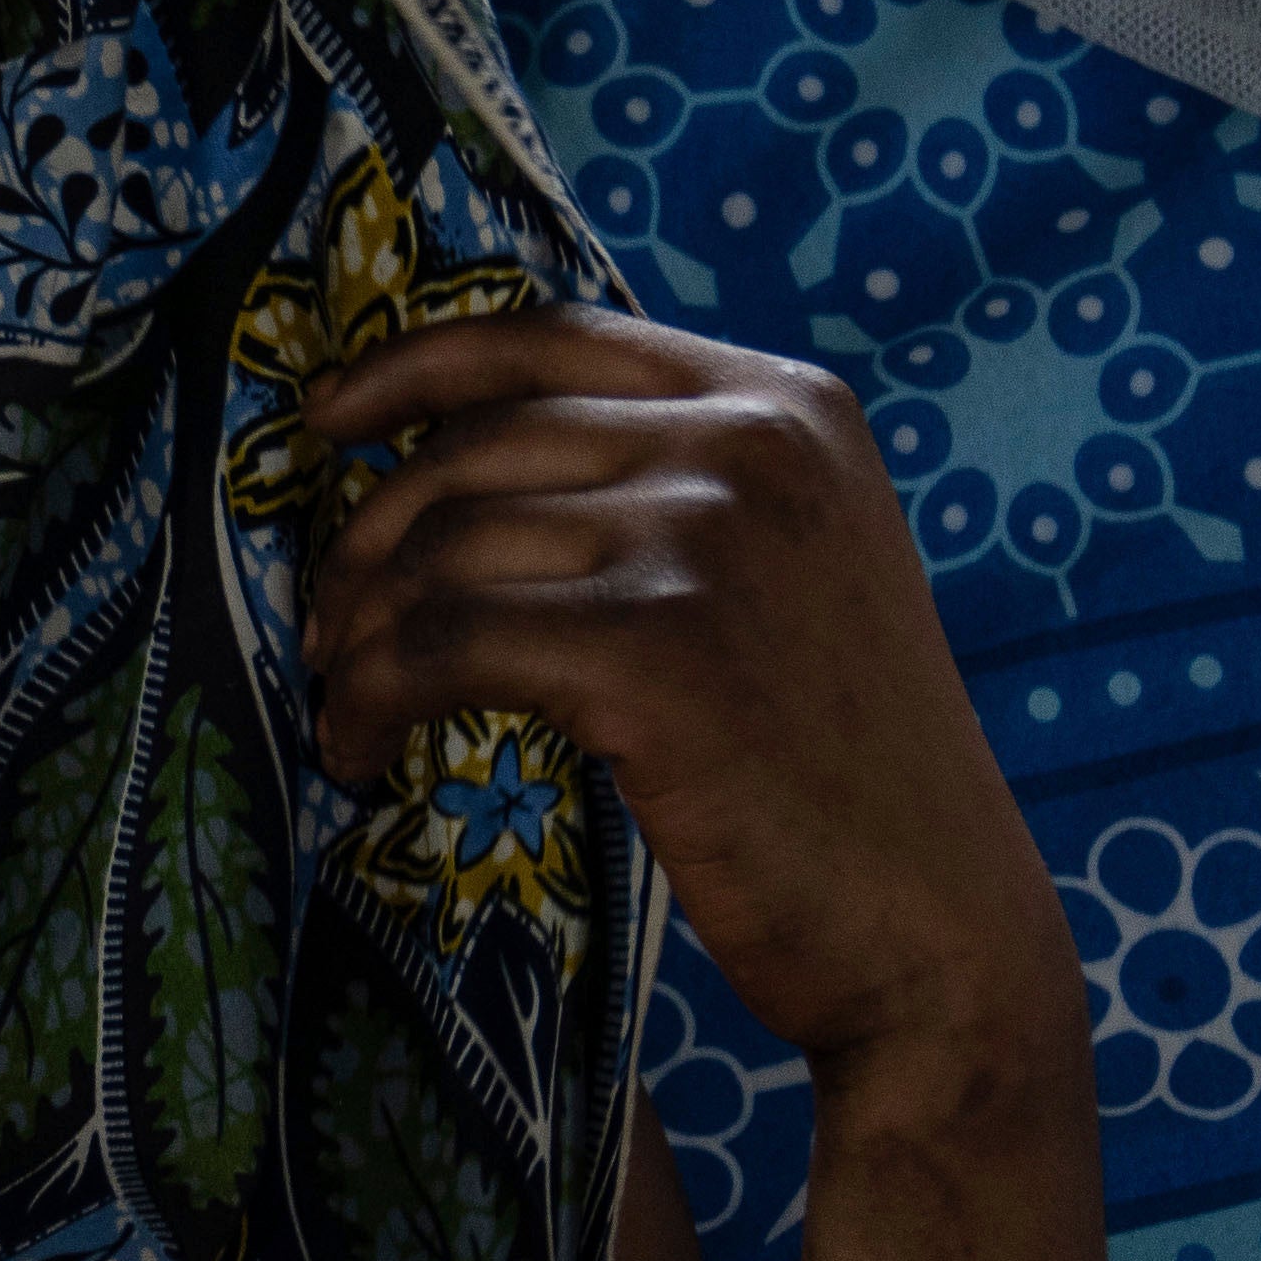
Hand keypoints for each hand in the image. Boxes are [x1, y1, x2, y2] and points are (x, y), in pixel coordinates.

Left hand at [306, 309, 1090, 1127]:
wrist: (934, 924)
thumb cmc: (843, 770)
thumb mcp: (793, 570)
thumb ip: (678, 487)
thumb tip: (468, 470)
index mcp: (786, 403)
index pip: (555, 337)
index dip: (416, 368)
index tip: (326, 417)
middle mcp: (752, 444)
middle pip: (481, 444)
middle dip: (370, 536)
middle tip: (328, 626)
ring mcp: (706, 538)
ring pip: (449, 547)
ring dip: (361, 632)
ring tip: (344, 702)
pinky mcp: (654, 650)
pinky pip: (447, 644)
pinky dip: (376, 697)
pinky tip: (363, 750)